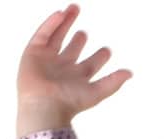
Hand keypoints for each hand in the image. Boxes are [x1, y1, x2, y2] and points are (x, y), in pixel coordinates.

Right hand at [16, 5, 130, 127]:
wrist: (44, 104)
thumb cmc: (69, 102)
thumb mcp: (97, 92)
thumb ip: (113, 82)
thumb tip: (130, 73)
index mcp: (76, 80)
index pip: (90, 66)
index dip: (99, 58)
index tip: (107, 50)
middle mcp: (62, 69)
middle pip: (72, 51)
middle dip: (78, 40)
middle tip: (85, 32)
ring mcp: (47, 60)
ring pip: (57, 37)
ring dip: (65, 23)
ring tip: (74, 9)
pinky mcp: (33, 52)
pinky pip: (43, 33)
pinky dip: (51, 23)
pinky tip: (61, 14)